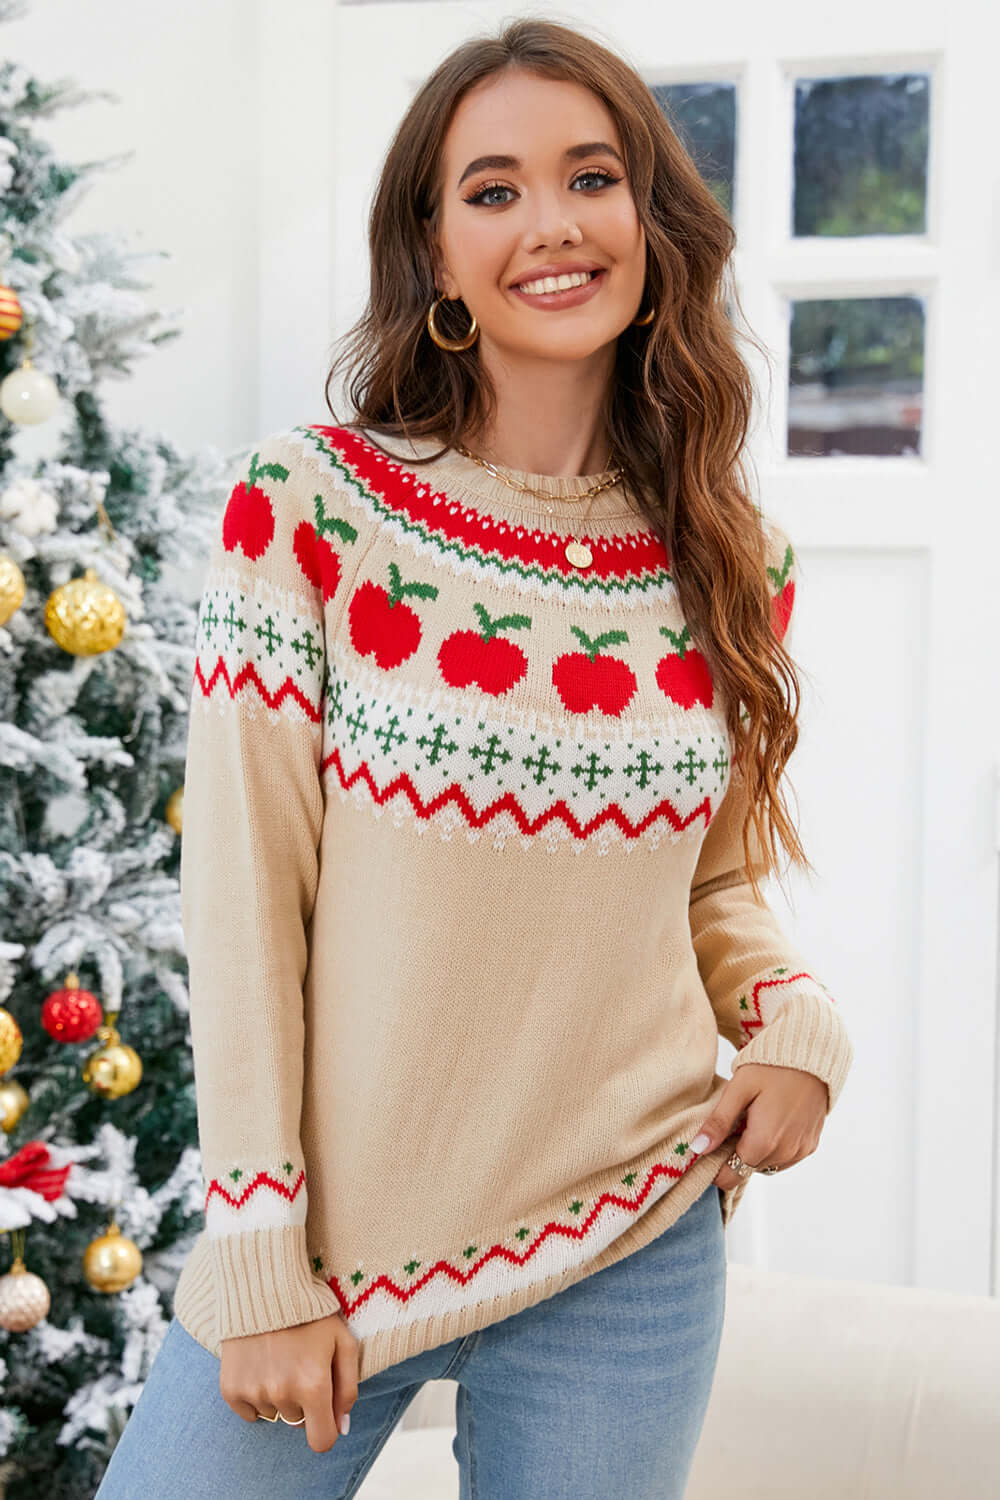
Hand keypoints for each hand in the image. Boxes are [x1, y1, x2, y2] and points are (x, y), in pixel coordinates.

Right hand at [220, 1311, 358, 1453]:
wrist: (264, 1286)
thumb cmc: (312, 1314)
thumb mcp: (343, 1342)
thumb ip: (348, 1388)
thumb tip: (342, 1427)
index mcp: (314, 1386)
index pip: (321, 1441)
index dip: (326, 1429)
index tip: (324, 1412)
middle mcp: (282, 1394)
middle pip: (298, 1423)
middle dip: (303, 1402)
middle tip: (300, 1366)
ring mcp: (254, 1393)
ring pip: (274, 1415)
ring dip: (279, 1397)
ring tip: (280, 1360)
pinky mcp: (230, 1389)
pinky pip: (249, 1413)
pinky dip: (255, 1396)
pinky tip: (261, 1366)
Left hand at [691, 1063, 829, 1190]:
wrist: (812, 1056)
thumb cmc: (772, 1067)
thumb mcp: (739, 1089)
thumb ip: (719, 1122)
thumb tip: (698, 1149)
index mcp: (764, 1142)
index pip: (731, 1177)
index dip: (715, 1168)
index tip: (709, 1148)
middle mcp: (784, 1153)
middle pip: (747, 1171)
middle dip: (733, 1156)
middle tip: (730, 1125)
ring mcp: (800, 1151)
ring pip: (765, 1166)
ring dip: (754, 1152)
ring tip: (751, 1121)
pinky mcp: (810, 1145)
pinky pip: (784, 1158)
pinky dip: (772, 1148)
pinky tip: (770, 1123)